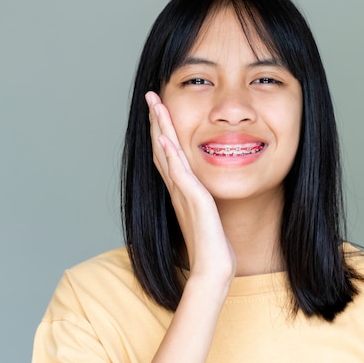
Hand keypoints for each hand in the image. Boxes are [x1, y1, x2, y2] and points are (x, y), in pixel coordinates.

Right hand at [145, 91, 235, 282]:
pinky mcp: (194, 201)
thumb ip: (202, 198)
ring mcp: (183, 194)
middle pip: (162, 148)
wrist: (212, 269)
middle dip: (156, 121)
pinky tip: (166, 138)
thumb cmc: (213, 245)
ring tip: (155, 105)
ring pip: (167, 155)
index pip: (167, 154)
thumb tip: (204, 189)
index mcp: (181, 190)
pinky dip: (171, 155)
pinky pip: (180, 174)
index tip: (159, 108)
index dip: (161, 130)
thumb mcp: (207, 214)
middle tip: (151, 96)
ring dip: (161, 129)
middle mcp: (178, 189)